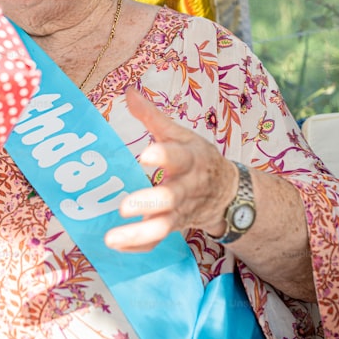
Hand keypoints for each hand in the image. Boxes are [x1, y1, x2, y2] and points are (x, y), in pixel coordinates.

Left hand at [104, 88, 233, 251]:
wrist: (228, 192)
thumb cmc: (197, 158)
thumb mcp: (180, 134)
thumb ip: (153, 116)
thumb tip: (128, 91)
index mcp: (190, 160)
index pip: (179, 157)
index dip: (164, 156)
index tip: (145, 155)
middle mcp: (187, 188)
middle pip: (171, 198)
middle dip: (149, 202)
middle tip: (124, 206)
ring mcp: (180, 212)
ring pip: (163, 227)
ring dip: (138, 234)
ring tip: (111, 239)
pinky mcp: (174, 228)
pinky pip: (157, 243)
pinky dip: (138, 247)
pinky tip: (116, 246)